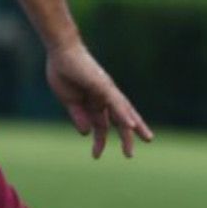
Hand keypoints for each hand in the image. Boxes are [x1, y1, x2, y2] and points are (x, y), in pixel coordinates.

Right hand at [45, 43, 152, 158]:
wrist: (60, 52)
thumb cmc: (63, 72)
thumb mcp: (70, 101)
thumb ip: (79, 116)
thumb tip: (86, 133)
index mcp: (95, 102)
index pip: (103, 123)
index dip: (100, 139)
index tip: (96, 154)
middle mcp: (105, 97)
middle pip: (119, 120)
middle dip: (126, 137)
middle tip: (130, 155)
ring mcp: (106, 91)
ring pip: (124, 112)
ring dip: (133, 126)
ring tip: (145, 139)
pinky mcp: (103, 85)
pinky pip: (116, 102)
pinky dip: (123, 113)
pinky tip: (130, 125)